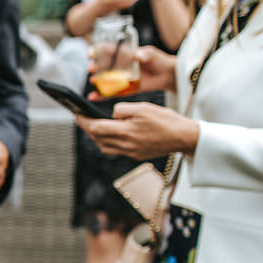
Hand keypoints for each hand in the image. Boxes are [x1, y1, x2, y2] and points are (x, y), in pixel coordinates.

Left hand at [76, 102, 199, 159]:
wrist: (185, 137)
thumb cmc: (165, 120)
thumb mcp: (143, 107)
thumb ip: (122, 109)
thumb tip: (111, 114)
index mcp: (125, 131)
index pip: (95, 128)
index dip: (83, 121)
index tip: (77, 114)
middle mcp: (126, 144)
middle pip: (97, 138)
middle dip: (88, 129)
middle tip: (83, 119)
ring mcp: (131, 152)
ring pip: (105, 147)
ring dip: (97, 137)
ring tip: (95, 127)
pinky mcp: (137, 155)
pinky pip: (116, 151)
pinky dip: (109, 143)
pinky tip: (111, 134)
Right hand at [86, 46, 175, 98]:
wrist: (167, 75)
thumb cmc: (159, 61)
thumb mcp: (153, 54)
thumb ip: (146, 54)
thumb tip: (137, 55)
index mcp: (124, 54)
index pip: (108, 50)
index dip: (97, 50)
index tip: (91, 53)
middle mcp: (119, 66)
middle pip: (102, 65)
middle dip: (94, 66)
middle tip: (91, 68)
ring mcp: (120, 78)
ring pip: (104, 79)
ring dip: (96, 80)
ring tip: (93, 81)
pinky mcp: (123, 89)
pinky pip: (110, 93)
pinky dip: (101, 96)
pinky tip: (93, 97)